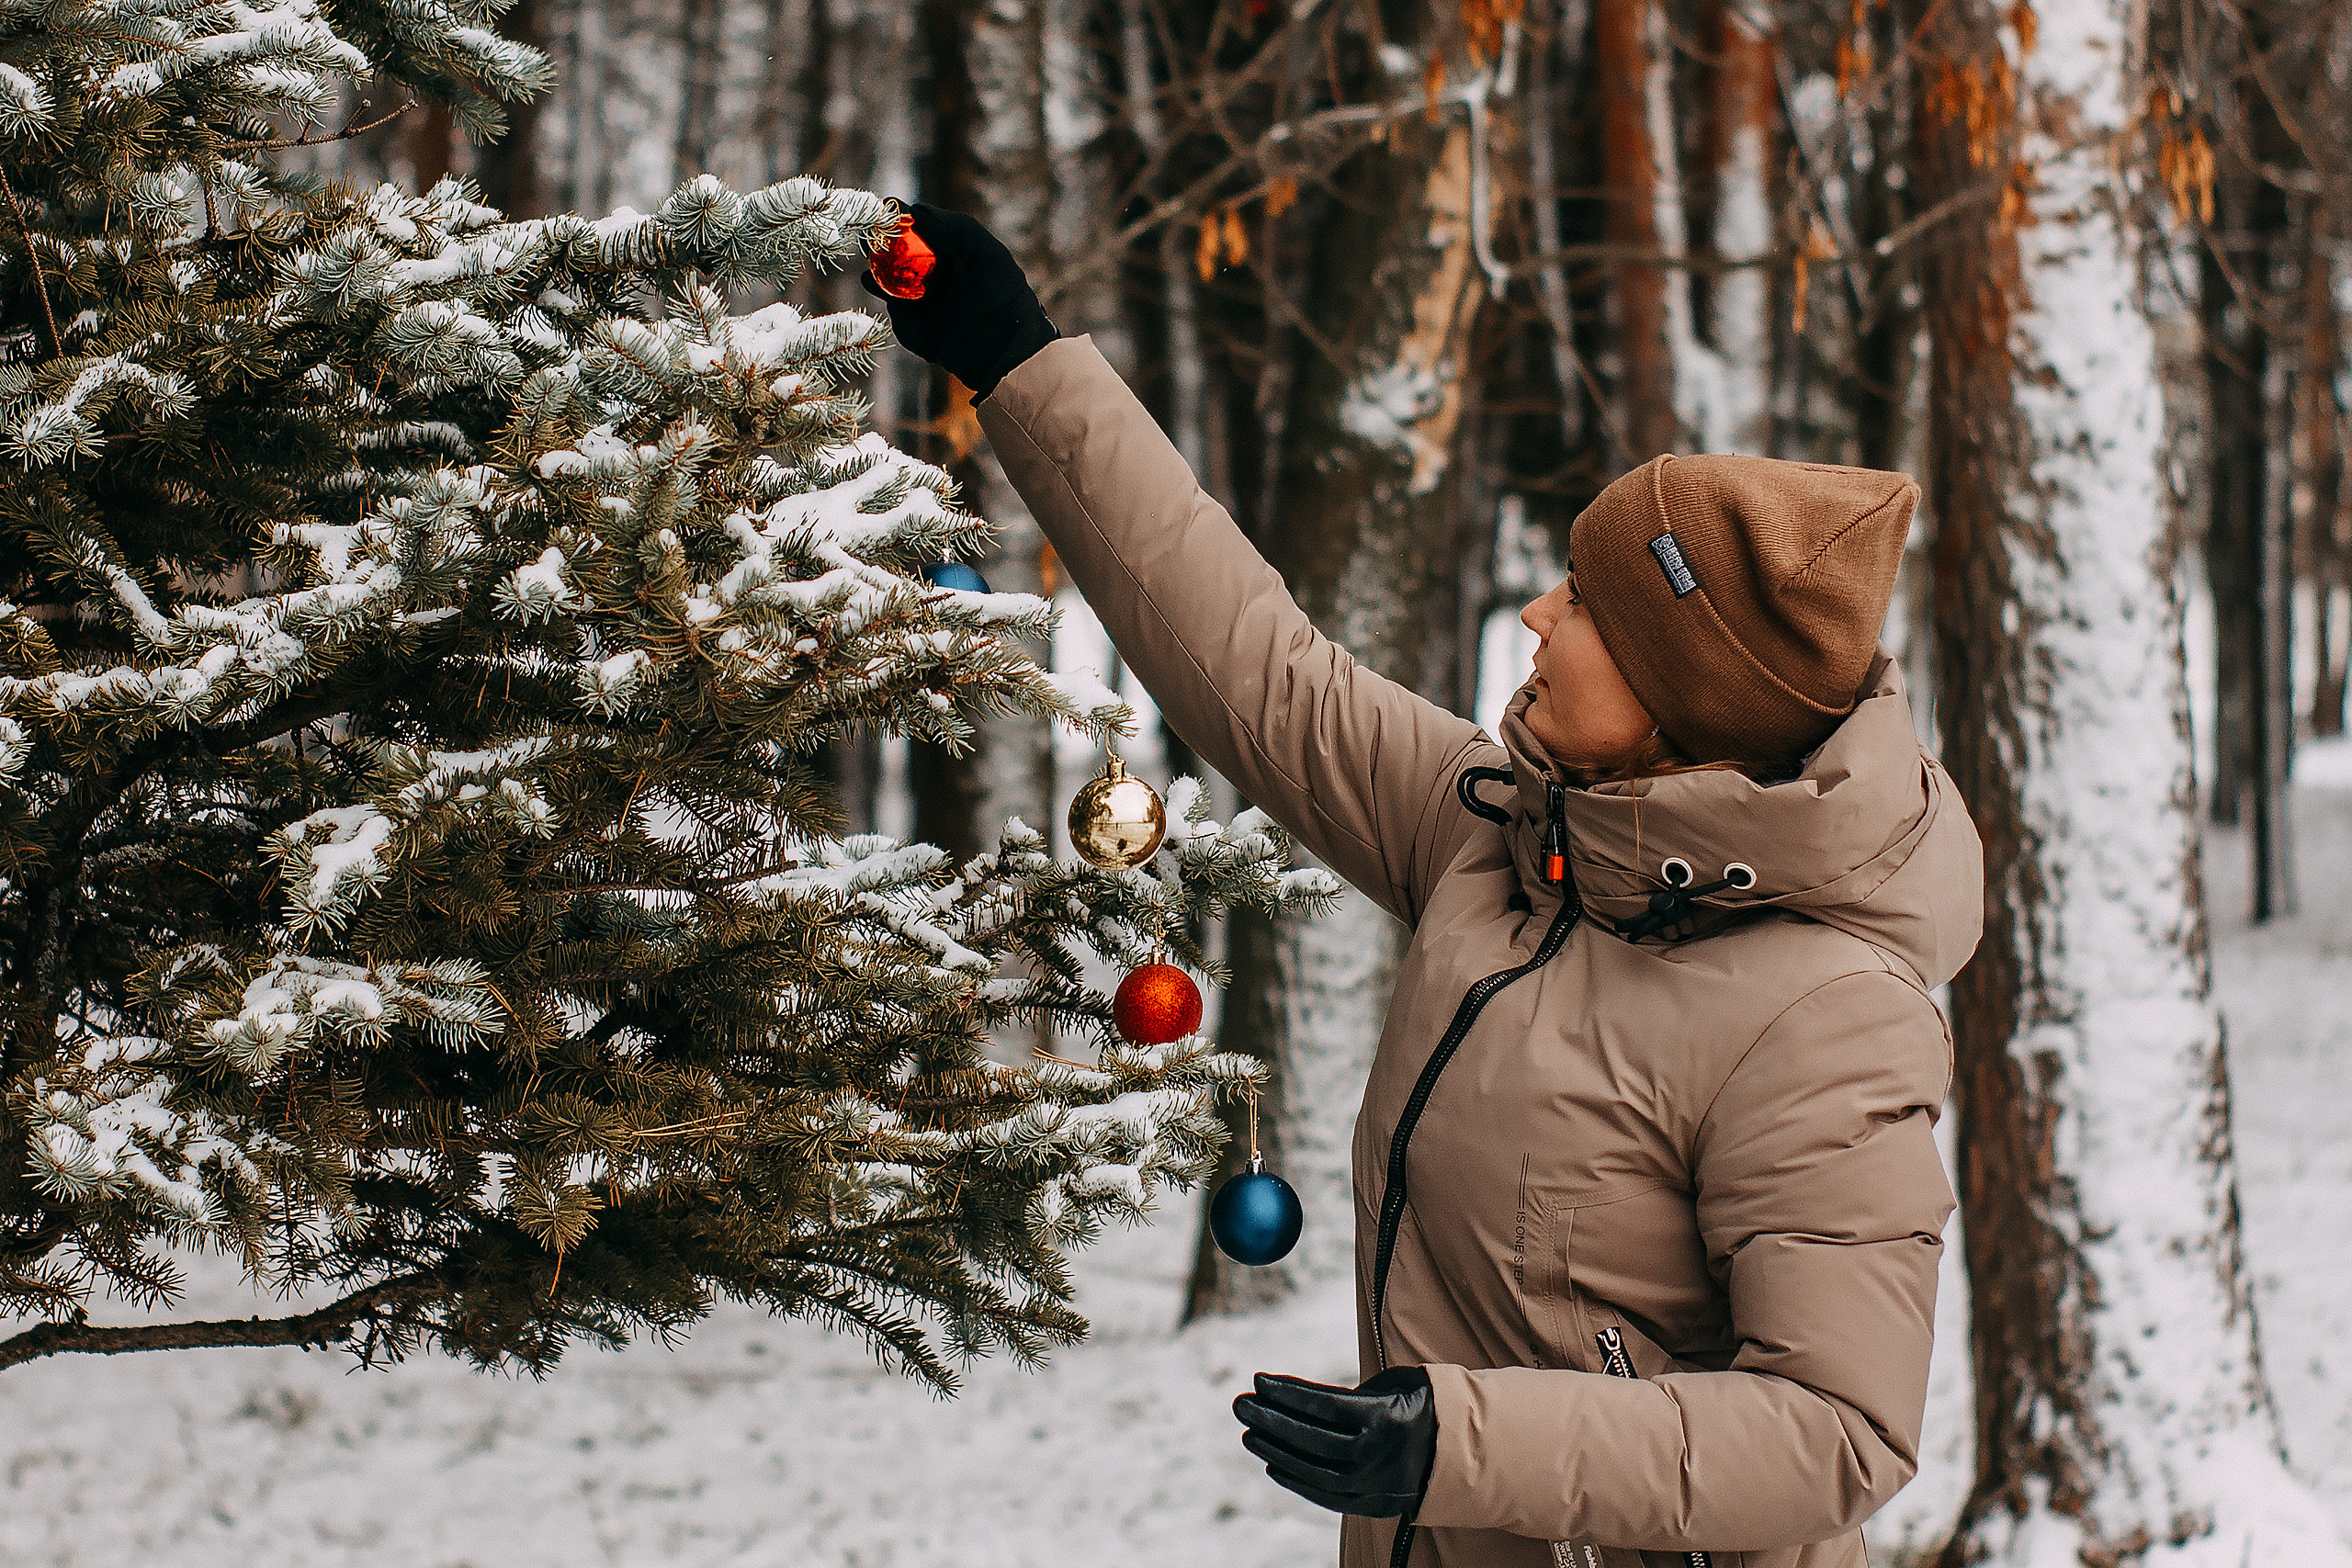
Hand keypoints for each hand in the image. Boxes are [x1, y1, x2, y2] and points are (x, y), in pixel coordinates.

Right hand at [860, 202, 1057, 398]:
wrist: (1004, 348)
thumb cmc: (999, 291)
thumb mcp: (980, 247)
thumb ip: (950, 225)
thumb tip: (913, 210)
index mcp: (954, 258)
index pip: (921, 234)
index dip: (901, 222)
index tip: (884, 211)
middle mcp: (937, 280)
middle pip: (900, 257)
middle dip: (881, 245)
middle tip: (867, 235)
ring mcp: (925, 307)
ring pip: (892, 285)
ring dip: (875, 271)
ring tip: (865, 259)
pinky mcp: (916, 332)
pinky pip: (895, 313)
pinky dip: (884, 298)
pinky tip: (873, 283)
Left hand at [1232, 1366, 1436, 1518]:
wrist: (1465, 1451)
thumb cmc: (1422, 1404)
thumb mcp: (1393, 1385)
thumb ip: (1350, 1395)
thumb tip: (1295, 1397)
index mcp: (1384, 1417)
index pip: (1323, 1405)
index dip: (1287, 1392)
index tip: (1258, 1379)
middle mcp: (1376, 1454)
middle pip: (1311, 1439)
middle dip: (1271, 1419)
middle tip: (1240, 1404)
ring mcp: (1374, 1483)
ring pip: (1313, 1470)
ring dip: (1275, 1450)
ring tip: (1249, 1433)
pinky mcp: (1372, 1504)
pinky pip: (1326, 1495)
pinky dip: (1296, 1480)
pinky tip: (1272, 1463)